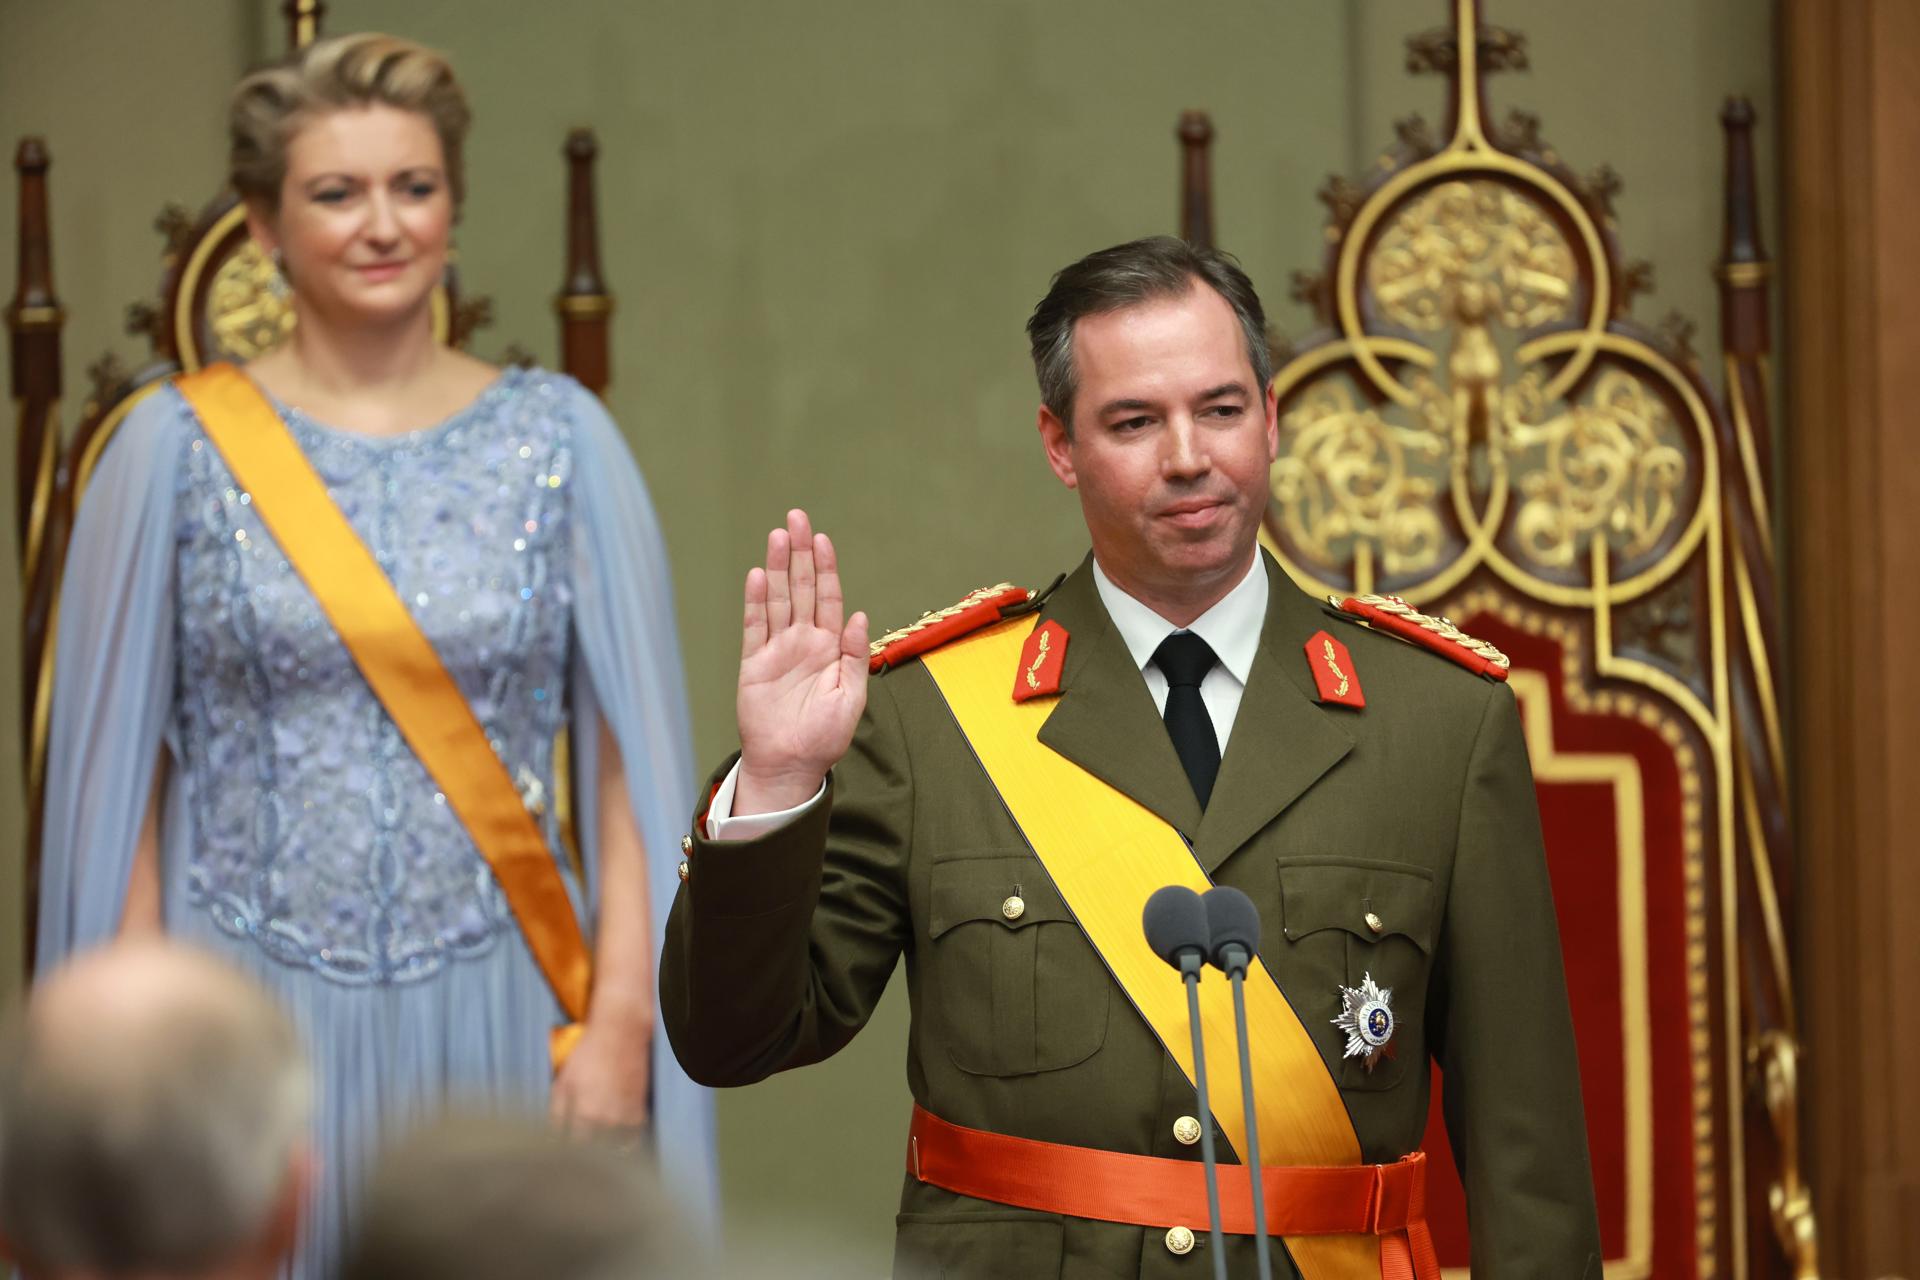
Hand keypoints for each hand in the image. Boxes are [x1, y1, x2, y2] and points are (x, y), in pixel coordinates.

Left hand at [550, 1013, 651, 1144]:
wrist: (620, 1033)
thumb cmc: (588, 1055)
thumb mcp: (562, 1081)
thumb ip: (556, 1113)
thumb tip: (550, 1138)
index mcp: (584, 1115)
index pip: (573, 1150)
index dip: (566, 1153)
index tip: (562, 1152)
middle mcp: (607, 1121)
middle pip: (595, 1153)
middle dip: (585, 1154)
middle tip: (578, 1149)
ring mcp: (626, 1117)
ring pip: (615, 1150)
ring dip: (606, 1151)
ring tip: (597, 1145)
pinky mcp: (640, 1111)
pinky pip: (633, 1139)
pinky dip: (625, 1142)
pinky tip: (616, 1138)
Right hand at [735, 509, 867, 814]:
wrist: (791, 766)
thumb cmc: (825, 737)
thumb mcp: (851, 698)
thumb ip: (855, 657)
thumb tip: (860, 616)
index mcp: (830, 647)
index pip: (828, 598)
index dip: (826, 568)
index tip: (823, 539)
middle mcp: (803, 641)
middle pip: (800, 588)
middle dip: (800, 553)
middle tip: (797, 517)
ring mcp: (777, 650)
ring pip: (777, 600)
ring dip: (776, 568)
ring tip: (777, 536)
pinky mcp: (754, 664)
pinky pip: (754, 627)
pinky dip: (755, 602)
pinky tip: (756, 576)